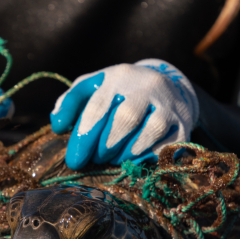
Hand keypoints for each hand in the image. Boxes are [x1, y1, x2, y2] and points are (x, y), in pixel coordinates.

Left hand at [50, 59, 198, 168]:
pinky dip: (147, 157)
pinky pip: (167, 145)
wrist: (163, 87)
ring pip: (150, 131)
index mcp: (118, 77)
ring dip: (125, 153)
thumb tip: (57, 125)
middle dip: (105, 145)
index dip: (83, 137)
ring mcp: (168, 105)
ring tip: (111, 158)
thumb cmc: (118, 92)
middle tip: (94, 159)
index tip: (73, 160)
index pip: (98, 107)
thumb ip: (70, 102)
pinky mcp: (183, 124)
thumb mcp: (92, 88)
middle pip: (125, 119)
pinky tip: (132, 160)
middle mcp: (146, 87)